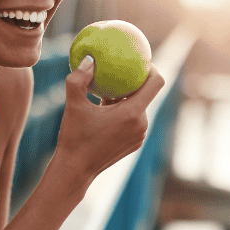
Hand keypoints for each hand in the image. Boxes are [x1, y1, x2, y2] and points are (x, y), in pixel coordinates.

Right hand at [55, 57, 165, 180]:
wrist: (75, 170)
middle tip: (115, 72)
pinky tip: (105, 111)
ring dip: (126, 98)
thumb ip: (79, 78)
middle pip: (146, 94)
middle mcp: (141, 124)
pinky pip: (134, 121)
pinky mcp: (135, 143)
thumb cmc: (74, 137)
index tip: (138, 61)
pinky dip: (123, 112)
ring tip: (106, 92)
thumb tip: (90, 59)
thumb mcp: (73, 104)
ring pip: (138, 108)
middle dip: (132, 83)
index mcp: (132, 113)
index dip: (151, 68)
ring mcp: (140, 136)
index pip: (156, 83)